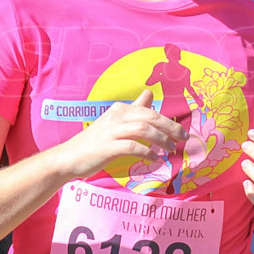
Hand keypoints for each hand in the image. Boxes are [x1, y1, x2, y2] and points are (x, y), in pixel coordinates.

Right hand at [56, 90, 188, 179]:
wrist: (68, 157)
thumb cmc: (95, 142)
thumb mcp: (115, 122)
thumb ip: (134, 109)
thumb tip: (150, 93)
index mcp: (120, 109)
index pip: (149, 110)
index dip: (168, 120)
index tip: (180, 131)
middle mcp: (116, 116)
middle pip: (150, 117)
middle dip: (171, 128)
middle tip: (184, 139)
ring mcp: (111, 131)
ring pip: (144, 130)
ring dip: (162, 140)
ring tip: (172, 150)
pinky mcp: (108, 147)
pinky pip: (133, 147)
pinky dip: (147, 152)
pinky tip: (155, 159)